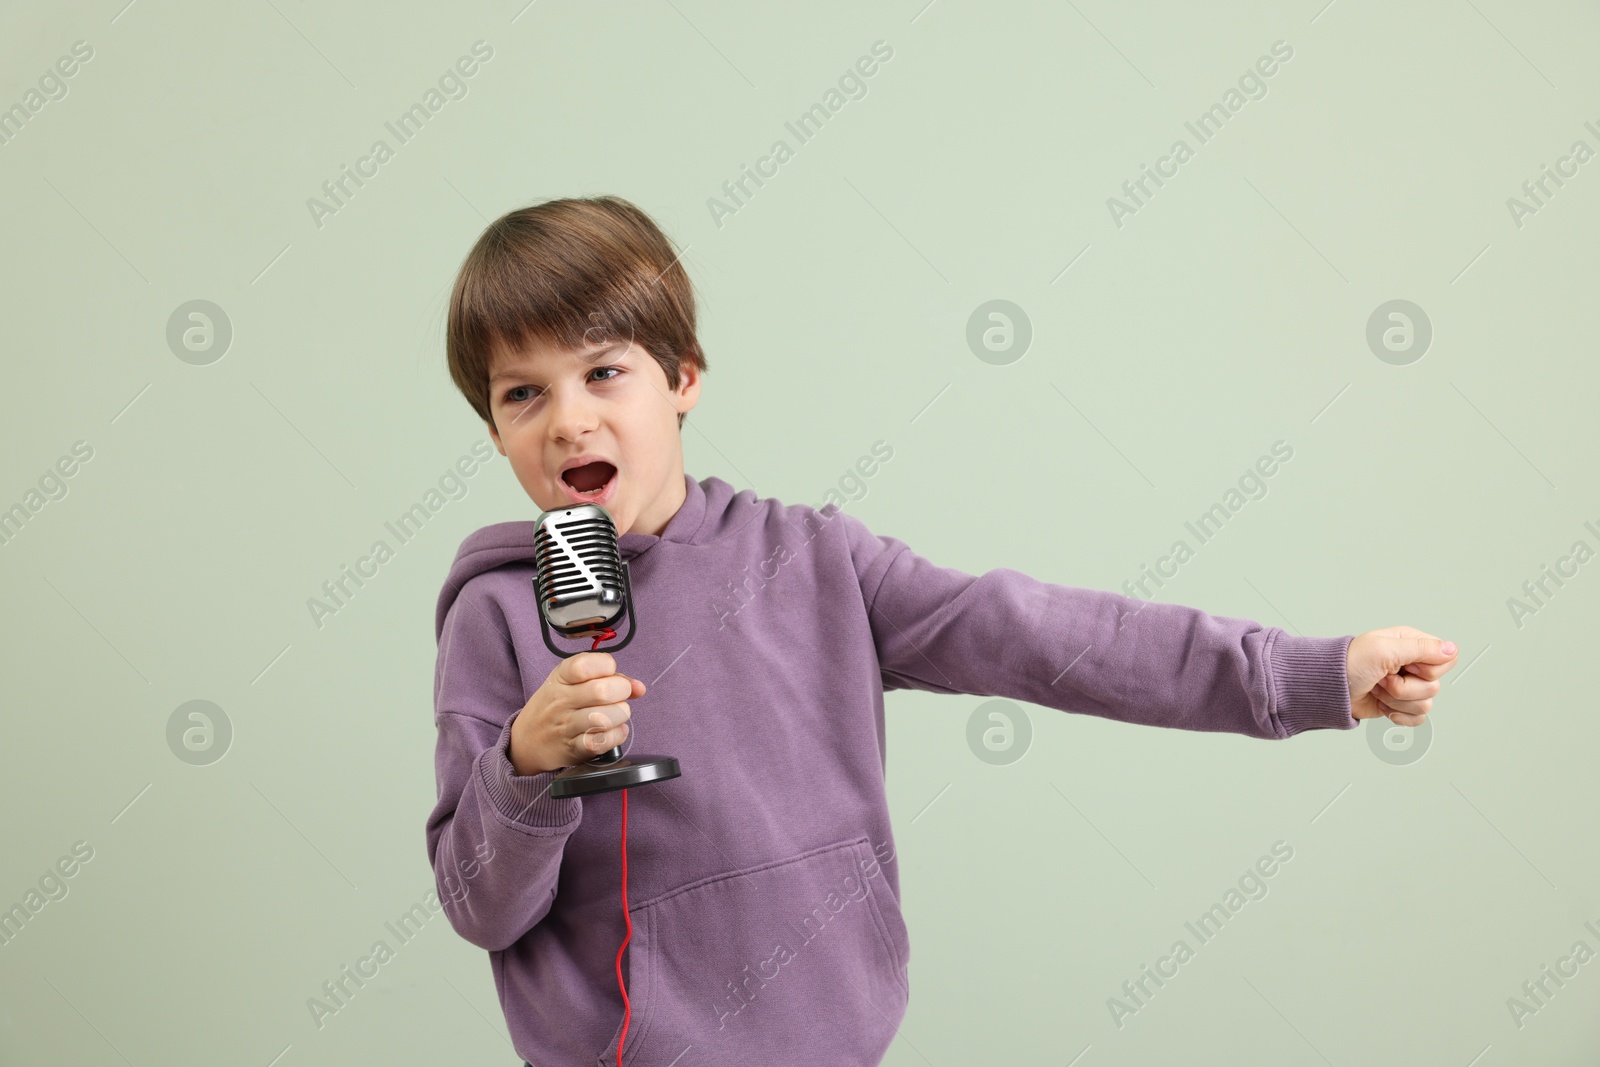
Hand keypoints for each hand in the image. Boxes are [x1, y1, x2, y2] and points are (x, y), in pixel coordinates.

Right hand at [507, 651, 646, 775]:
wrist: (525, 741)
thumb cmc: (554, 707)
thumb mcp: (570, 682)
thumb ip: (606, 678)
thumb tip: (639, 687)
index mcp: (560, 677)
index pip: (585, 664)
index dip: (607, 666)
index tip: (609, 673)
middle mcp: (561, 700)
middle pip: (602, 691)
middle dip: (622, 691)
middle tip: (619, 696)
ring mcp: (566, 726)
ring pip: (606, 718)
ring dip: (620, 715)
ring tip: (615, 715)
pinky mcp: (573, 749)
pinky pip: (602, 742)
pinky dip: (616, 736)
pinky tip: (613, 731)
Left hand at [1345, 626, 1457, 726]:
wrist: (1329, 688)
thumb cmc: (1349, 663)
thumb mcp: (1384, 650)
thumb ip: (1421, 648)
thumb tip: (1452, 649)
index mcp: (1412, 644)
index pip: (1446, 659)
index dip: (1427, 668)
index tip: (1404, 665)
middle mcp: (1413, 664)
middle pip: (1435, 686)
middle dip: (1404, 687)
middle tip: (1382, 677)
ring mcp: (1407, 686)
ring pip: (1426, 704)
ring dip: (1396, 700)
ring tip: (1377, 689)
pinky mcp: (1401, 705)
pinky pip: (1418, 718)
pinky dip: (1399, 715)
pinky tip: (1382, 705)